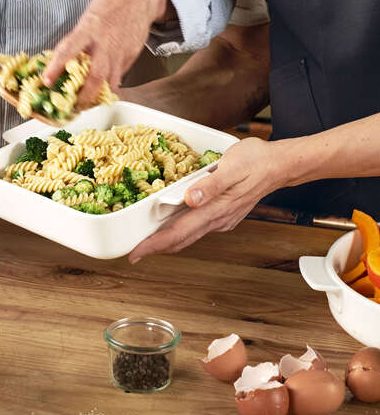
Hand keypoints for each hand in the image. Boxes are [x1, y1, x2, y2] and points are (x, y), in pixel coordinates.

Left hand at [42, 0, 171, 107]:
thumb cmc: (108, 6)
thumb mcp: (87, 19)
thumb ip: (78, 41)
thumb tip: (63, 63)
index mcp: (88, 29)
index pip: (68, 50)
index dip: (55, 67)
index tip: (46, 81)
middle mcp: (105, 44)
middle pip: (95, 77)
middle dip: (84, 97)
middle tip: (74, 107)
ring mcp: (119, 53)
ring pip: (109, 84)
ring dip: (97, 98)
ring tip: (86, 104)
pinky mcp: (129, 58)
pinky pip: (117, 78)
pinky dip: (108, 88)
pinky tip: (101, 91)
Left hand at [129, 137, 287, 262]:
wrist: (280, 165)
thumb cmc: (256, 162)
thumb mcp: (231, 167)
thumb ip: (210, 185)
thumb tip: (190, 198)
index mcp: (214, 209)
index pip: (177, 233)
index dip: (154, 245)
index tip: (135, 253)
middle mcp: (217, 219)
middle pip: (180, 240)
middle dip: (156, 248)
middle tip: (134, 252)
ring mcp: (222, 219)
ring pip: (189, 236)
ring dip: (168, 242)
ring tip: (148, 242)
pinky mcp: (225, 215)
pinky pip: (198, 228)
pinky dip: (181, 232)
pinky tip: (174, 226)